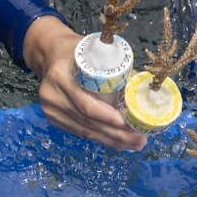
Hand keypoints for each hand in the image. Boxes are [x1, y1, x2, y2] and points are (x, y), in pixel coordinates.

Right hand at [22, 17, 147, 150]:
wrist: (51, 55)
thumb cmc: (80, 52)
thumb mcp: (98, 53)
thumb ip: (119, 71)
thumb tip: (146, 91)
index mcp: (62, 76)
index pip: (87, 105)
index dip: (108, 117)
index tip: (129, 124)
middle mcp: (52, 95)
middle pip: (88, 121)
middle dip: (116, 134)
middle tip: (139, 140)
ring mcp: (50, 109)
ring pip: (84, 131)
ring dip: (111, 140)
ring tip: (133, 144)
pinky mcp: (53, 118)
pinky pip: (79, 132)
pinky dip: (100, 138)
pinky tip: (117, 143)